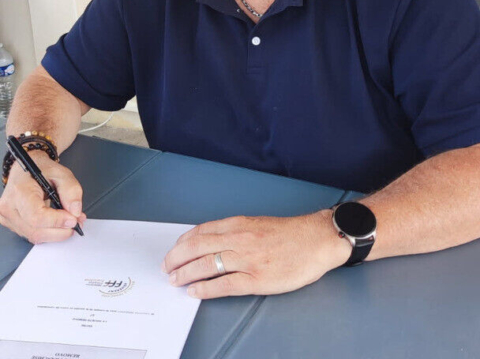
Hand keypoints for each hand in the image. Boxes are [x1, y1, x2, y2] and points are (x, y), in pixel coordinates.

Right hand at [0, 150, 85, 243]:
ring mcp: (8, 218)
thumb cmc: (41, 170)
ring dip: (57, 233)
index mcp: (20, 190)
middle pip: (36, 231)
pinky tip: (58, 223)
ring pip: (35, 236)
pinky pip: (33, 235)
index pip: (36, 216)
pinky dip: (49, 232)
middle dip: (61, 230)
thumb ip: (71, 191)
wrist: (26, 169)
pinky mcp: (12, 225)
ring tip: (70, 220)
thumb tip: (75, 211)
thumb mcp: (62, 173)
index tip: (73, 219)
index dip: (57, 221)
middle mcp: (9, 207)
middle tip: (77, 221)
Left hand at [161, 211, 350, 298]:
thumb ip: (235, 231)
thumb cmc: (290, 233)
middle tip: (166, 266)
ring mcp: (247, 259)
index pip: (201, 231)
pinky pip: (224, 285)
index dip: (182, 242)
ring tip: (174, 280)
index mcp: (238, 224)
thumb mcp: (257, 223)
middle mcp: (239, 239)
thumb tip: (212, 241)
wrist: (316, 240)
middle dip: (176, 258)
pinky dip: (205, 289)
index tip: (173, 250)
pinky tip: (194, 291)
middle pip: (196, 247)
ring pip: (205, 265)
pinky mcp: (257, 279)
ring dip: (184, 273)